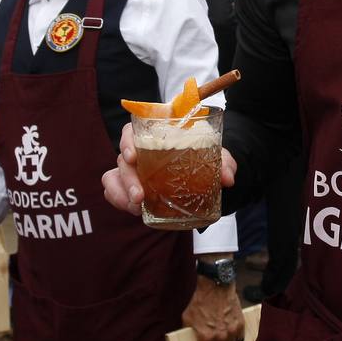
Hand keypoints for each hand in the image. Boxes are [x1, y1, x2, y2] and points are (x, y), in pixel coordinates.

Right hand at [102, 122, 237, 214]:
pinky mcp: (131, 188)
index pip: (131, 130)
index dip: (127, 140)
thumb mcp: (218, 157)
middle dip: (128, 178)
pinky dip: (119, 200)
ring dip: (121, 192)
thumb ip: (224, 163)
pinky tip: (134, 210)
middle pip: (122, 158)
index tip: (133, 156)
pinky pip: (114, 192)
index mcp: (156, 135)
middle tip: (139, 196)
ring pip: (114, 176)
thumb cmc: (205, 158)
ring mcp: (133, 171)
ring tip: (137, 207)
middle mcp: (140, 151)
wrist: (205, 177)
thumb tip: (227, 178)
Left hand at [182, 275, 244, 340]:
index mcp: (206, 337)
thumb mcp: (187, 317)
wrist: (215, 287)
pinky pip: (239, 338)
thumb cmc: (201, 300)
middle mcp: (220, 336)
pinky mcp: (240, 324)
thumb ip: (188, 332)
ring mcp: (231, 331)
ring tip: (222, 338)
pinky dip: (236, 337)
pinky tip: (231, 334)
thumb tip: (189, 339)